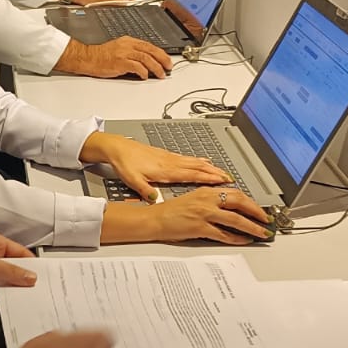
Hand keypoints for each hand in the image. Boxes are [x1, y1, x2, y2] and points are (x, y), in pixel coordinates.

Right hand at [55, 36, 171, 79]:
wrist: (87, 57)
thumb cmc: (101, 56)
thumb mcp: (119, 48)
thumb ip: (132, 52)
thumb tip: (145, 61)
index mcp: (129, 41)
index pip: (149, 45)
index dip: (161, 53)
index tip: (167, 60)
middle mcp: (128, 45)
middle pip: (151, 50)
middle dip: (163, 59)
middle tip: (169, 67)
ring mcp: (124, 53)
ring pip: (146, 58)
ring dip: (156, 67)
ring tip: (160, 74)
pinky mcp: (120, 62)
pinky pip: (137, 66)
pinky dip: (143, 72)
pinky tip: (145, 76)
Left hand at [80, 132, 228, 200]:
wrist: (118, 147)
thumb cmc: (125, 163)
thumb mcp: (133, 180)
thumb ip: (145, 191)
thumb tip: (155, 200)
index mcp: (166, 170)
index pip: (192, 175)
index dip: (209, 178)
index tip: (222, 181)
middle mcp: (171, 162)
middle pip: (198, 167)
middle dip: (215, 172)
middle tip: (229, 178)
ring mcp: (170, 157)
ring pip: (195, 162)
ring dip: (210, 166)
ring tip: (222, 171)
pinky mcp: (167, 155)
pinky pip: (188, 158)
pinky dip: (199, 160)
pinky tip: (203, 161)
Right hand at [140, 186, 272, 244]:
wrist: (154, 220)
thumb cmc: (171, 212)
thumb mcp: (194, 200)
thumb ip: (212, 202)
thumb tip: (230, 209)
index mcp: (206, 191)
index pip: (235, 193)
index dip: (251, 202)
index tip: (260, 209)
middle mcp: (207, 200)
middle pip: (240, 203)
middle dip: (257, 212)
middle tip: (267, 220)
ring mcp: (204, 214)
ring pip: (235, 220)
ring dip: (252, 227)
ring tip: (262, 233)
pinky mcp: (200, 228)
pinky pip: (224, 234)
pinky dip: (237, 238)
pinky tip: (244, 240)